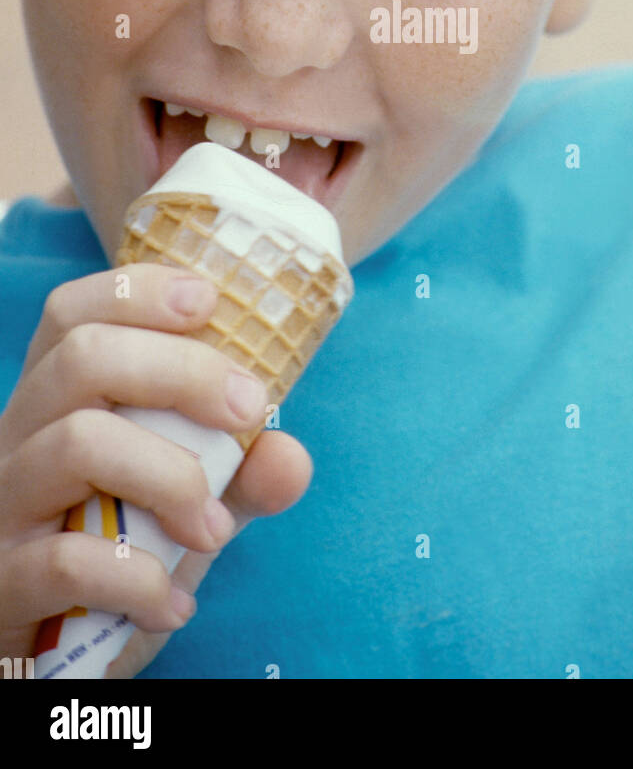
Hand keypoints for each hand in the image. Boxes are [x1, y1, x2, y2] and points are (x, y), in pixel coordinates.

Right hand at [0, 265, 312, 673]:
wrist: (61, 655)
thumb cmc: (124, 552)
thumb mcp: (192, 503)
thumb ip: (241, 475)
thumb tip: (289, 456)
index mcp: (56, 401)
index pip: (72, 313)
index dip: (137, 291)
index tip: (210, 302)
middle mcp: (16, 438)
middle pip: (82, 358)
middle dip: (182, 371)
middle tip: (248, 410)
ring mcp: (3, 506)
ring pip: (77, 442)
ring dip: (171, 478)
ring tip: (215, 530)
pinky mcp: (2, 579)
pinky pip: (67, 559)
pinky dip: (139, 580)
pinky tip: (172, 603)